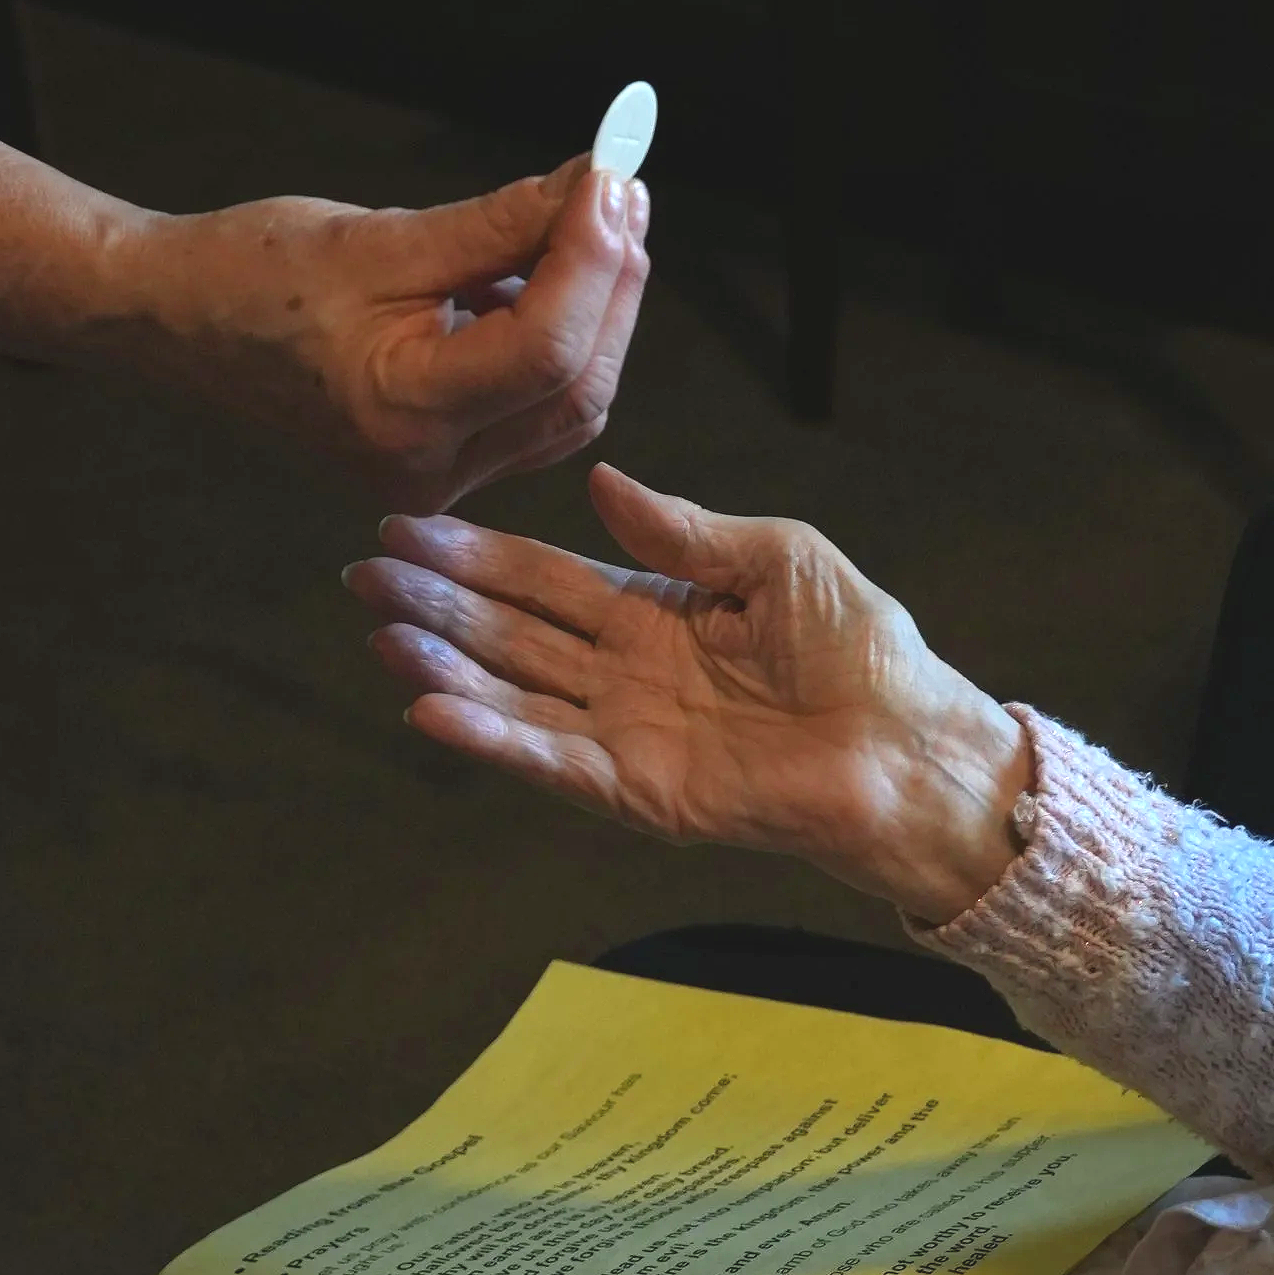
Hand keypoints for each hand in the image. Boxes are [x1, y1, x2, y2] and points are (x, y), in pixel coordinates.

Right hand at [117, 159, 650, 511]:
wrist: (172, 320)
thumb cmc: (254, 274)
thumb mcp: (382, 238)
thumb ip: (501, 223)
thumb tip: (598, 187)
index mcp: (401, 417)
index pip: (546, 348)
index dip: (594, 258)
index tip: (611, 179)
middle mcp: (427, 470)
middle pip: (577, 386)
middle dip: (612, 285)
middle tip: (619, 193)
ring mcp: (435, 476)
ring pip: (568, 403)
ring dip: (594, 313)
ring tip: (584, 223)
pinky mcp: (438, 459)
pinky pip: (532, 410)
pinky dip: (554, 342)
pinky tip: (534, 276)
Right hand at [345, 465, 1027, 914]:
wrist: (912, 744)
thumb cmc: (864, 647)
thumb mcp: (776, 557)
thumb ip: (681, 530)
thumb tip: (602, 481)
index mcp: (655, 610)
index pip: (543, 577)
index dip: (474, 555)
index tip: (404, 528)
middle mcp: (625, 674)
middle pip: (509, 632)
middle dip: (436, 603)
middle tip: (361, 575)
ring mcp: (626, 735)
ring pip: (514, 694)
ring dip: (444, 667)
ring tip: (379, 636)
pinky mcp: (640, 793)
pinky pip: (552, 761)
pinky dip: (492, 738)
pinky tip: (432, 710)